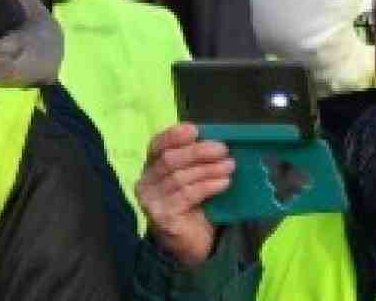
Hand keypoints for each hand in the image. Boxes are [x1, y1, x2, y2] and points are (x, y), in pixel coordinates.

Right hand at [135, 124, 232, 268]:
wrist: (190, 246)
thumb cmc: (194, 207)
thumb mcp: (194, 179)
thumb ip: (197, 162)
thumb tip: (218, 141)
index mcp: (150, 168)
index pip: (156, 145)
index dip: (173, 135)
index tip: (195, 130)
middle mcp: (145, 182)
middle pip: (169, 160)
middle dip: (197, 152)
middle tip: (223, 149)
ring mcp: (151, 200)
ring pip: (179, 177)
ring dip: (208, 169)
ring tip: (230, 166)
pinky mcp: (162, 216)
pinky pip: (186, 195)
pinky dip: (207, 186)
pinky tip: (224, 183)